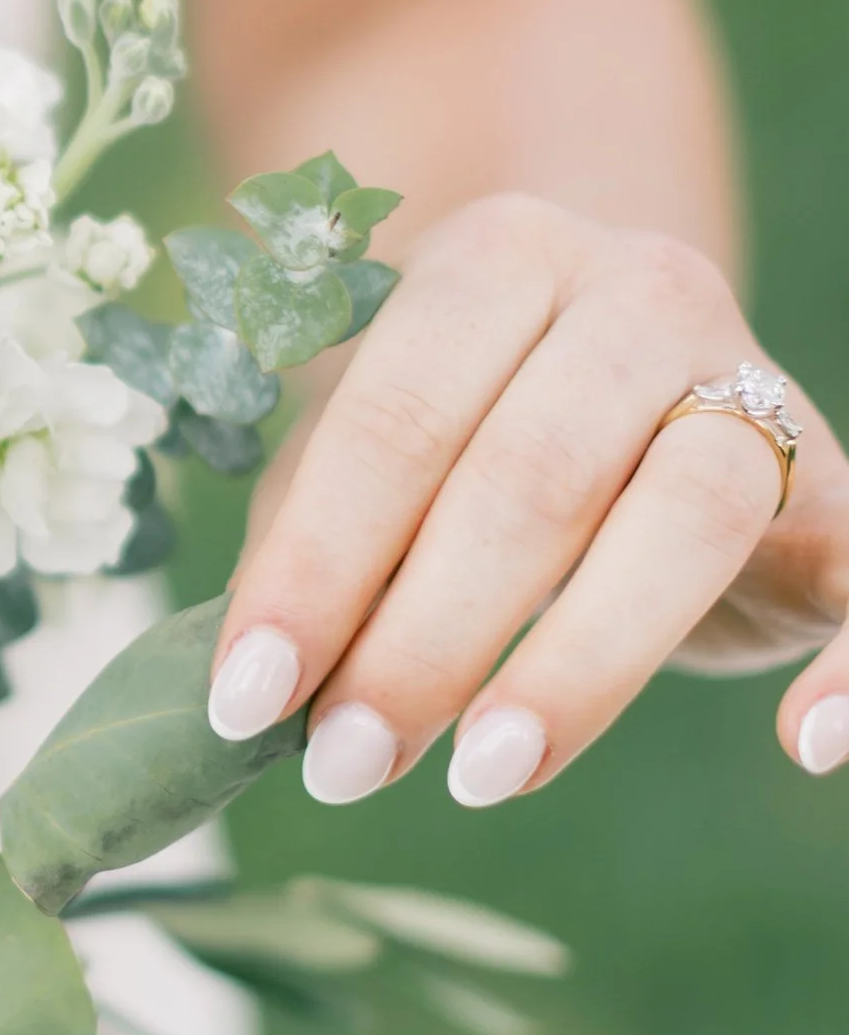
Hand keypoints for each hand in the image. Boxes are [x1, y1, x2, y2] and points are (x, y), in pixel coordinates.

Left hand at [205, 195, 848, 804]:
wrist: (628, 370)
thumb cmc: (457, 428)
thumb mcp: (367, 458)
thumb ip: (312, 548)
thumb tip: (249, 696)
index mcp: (500, 259)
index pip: (397, 417)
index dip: (317, 564)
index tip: (245, 697)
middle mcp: (639, 292)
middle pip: (535, 471)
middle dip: (427, 637)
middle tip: (346, 764)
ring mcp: (755, 381)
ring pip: (686, 513)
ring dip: (579, 663)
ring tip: (483, 775)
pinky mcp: (840, 489)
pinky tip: (801, 747)